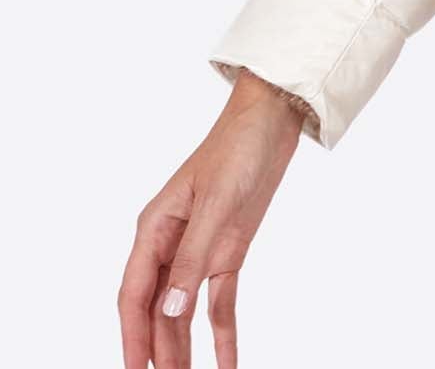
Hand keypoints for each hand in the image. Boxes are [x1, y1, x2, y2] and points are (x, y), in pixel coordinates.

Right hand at [118, 70, 307, 367]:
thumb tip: (169, 312)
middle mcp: (171, 244)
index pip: (134, 295)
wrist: (273, 120)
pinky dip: (223, 333)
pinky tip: (227, 361)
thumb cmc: (237, 148)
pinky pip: (220, 301)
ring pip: (184, 312)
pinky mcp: (227, 252)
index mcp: (154, 229)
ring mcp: (199, 250)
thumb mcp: (215, 204)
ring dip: (185, 349)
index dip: (131, 337)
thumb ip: (193, 259)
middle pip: (157, 311)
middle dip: (158, 351)